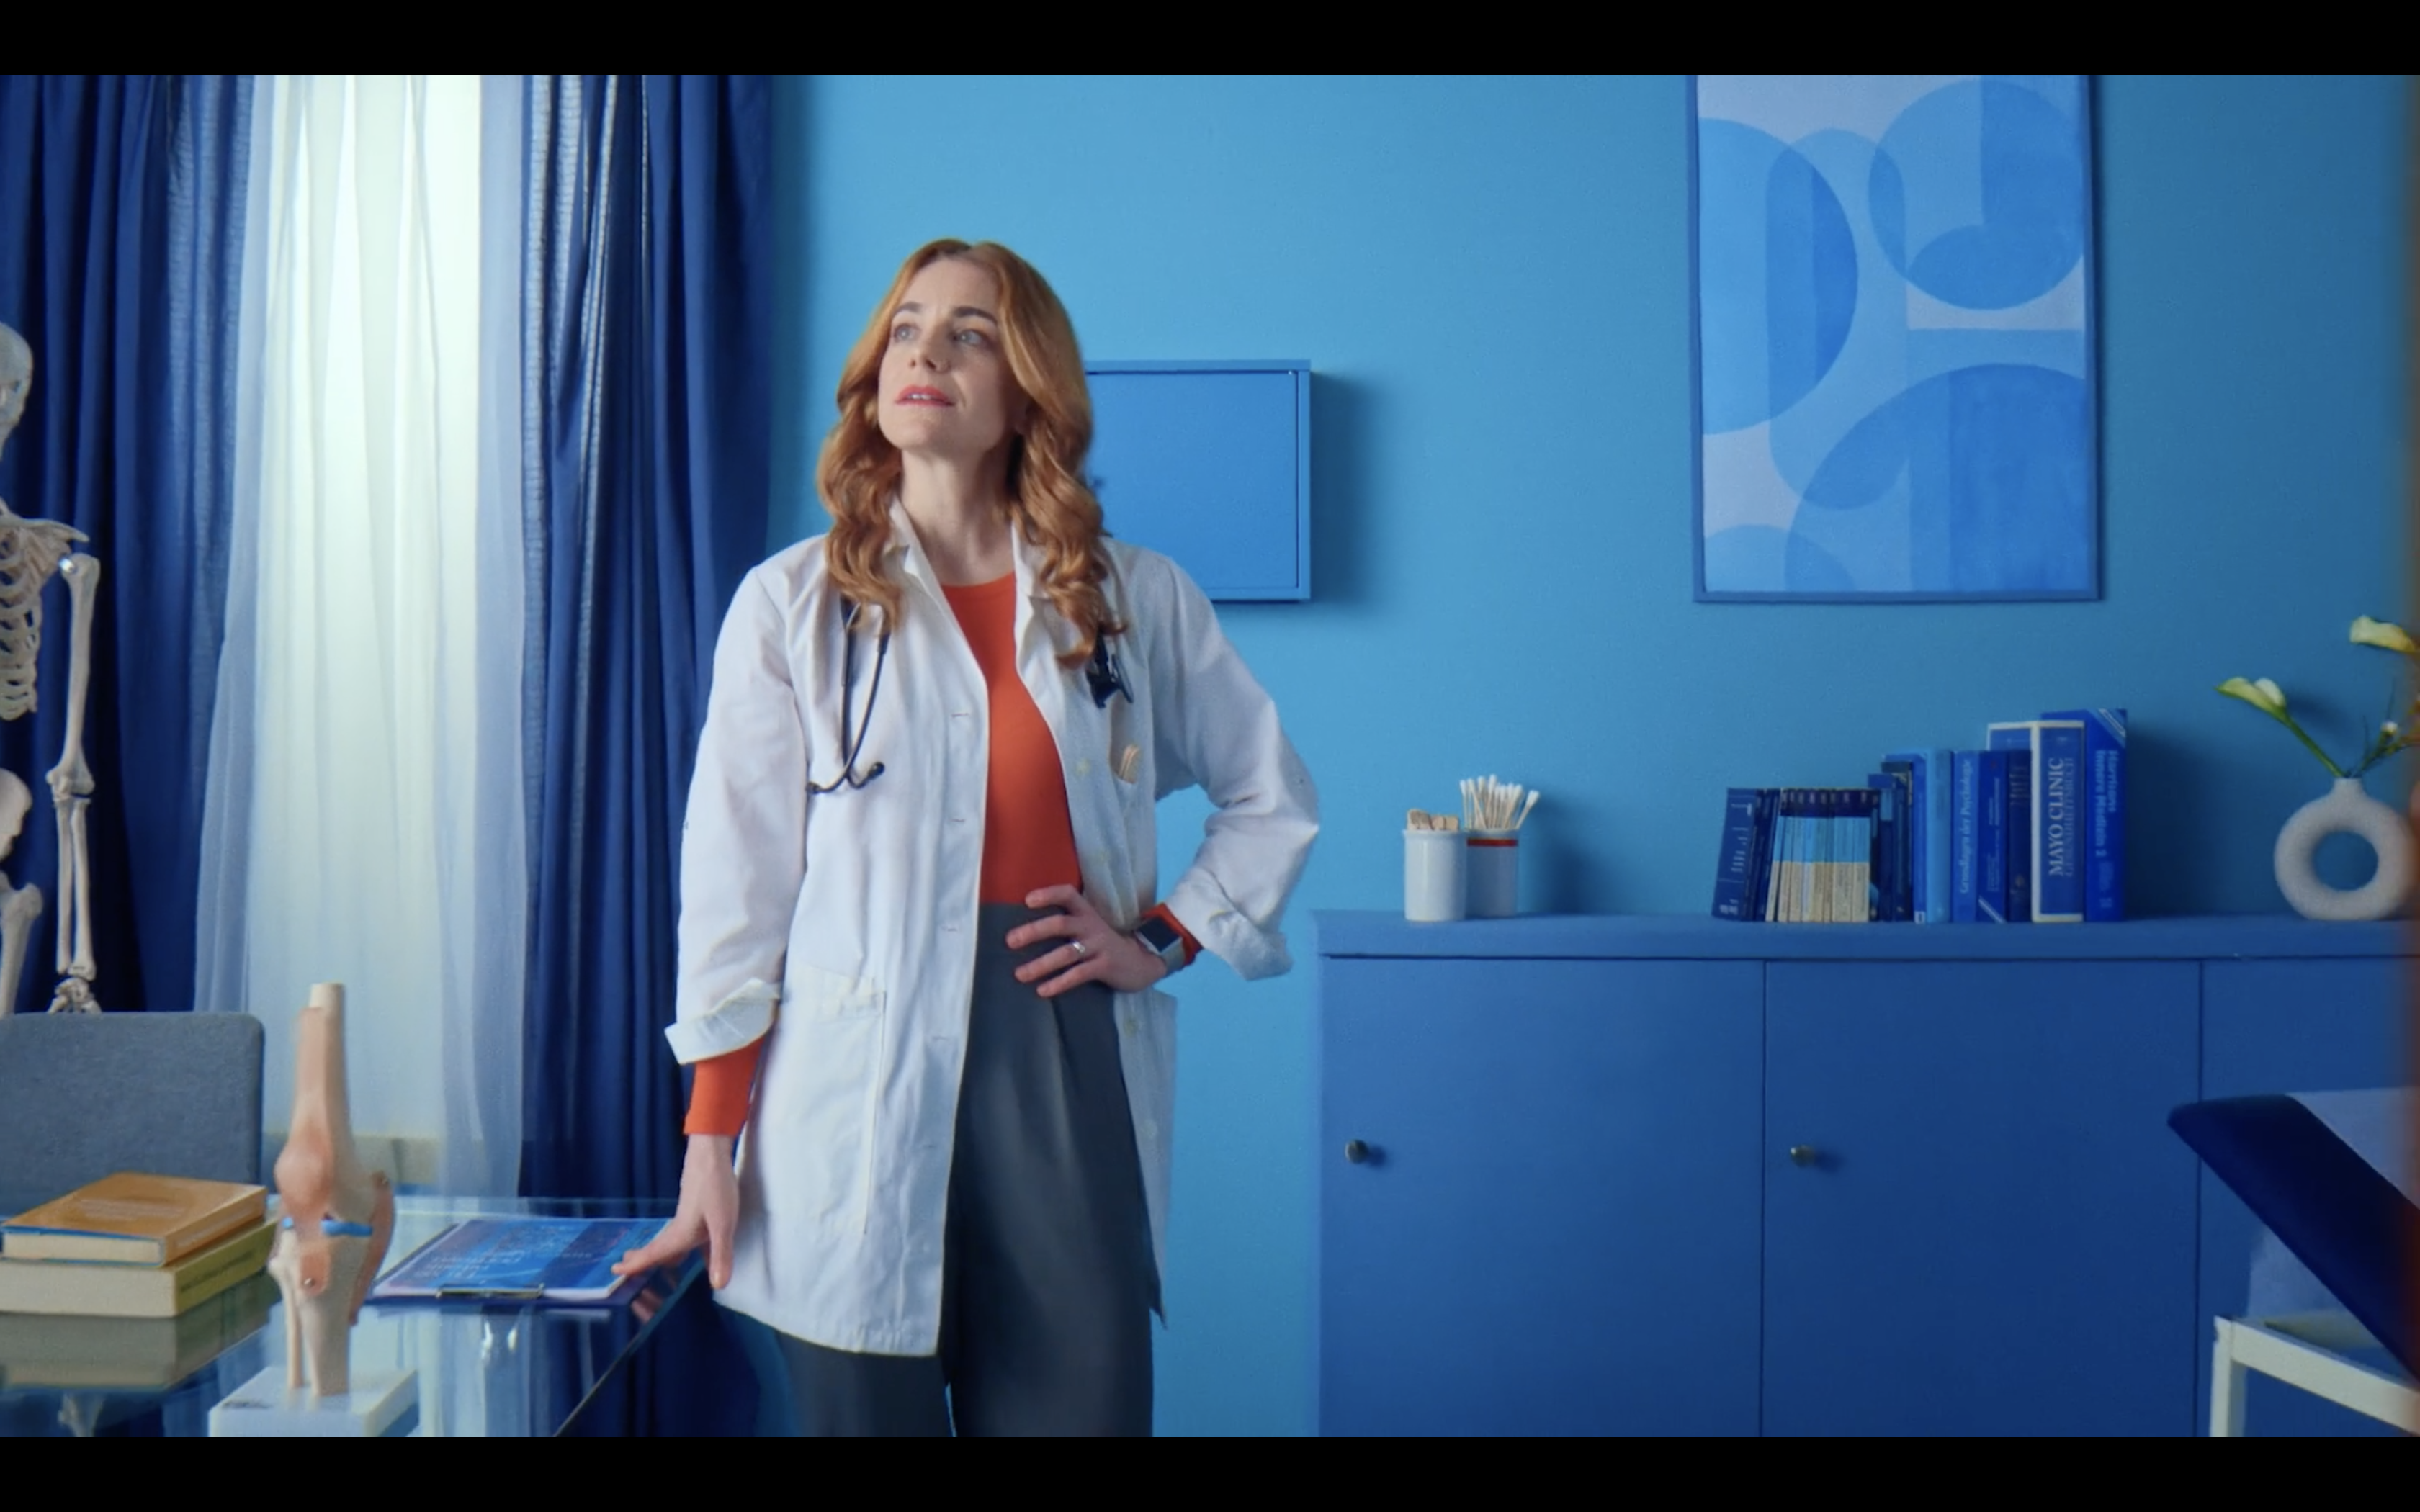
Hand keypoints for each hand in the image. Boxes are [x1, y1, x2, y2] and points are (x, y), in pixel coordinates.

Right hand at [612, 1133, 738, 1287]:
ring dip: (662, 1253)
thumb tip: (718, 1286)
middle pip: (659, 1249)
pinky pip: (687, 1235)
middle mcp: (681, 1227)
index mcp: (681, 1234)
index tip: (615, 1270)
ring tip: (657, 1263)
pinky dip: (685, 1247)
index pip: (656, 1254)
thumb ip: (721, 1254)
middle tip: (624, 1267)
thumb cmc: (715, 1186)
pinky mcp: (698, 1210)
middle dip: (643, 1259)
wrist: (711, 1152)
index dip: (637, 1264)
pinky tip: (698, 1253)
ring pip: (672, 1241)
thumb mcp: (723, 1223)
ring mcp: (688, 1217)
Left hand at [1008, 885, 1169, 997]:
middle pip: (1061, 924)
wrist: (1142, 962)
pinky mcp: (1105, 966)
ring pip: (1066, 953)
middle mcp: (1092, 926)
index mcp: (1086, 913)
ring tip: (1019, 974)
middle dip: (1034, 932)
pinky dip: (1059, 983)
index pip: (1068, 894)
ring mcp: (1099, 946)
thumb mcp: (1089, 928)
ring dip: (1040, 964)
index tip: (1027, 900)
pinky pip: (1079, 974)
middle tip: (1010, 941)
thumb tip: (1024, 931)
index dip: (1049, 894)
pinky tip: (1042, 991)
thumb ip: (1066, 925)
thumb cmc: (1103, 945)